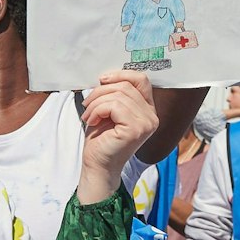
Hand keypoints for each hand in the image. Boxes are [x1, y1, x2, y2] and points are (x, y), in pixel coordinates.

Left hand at [77, 70, 157, 200]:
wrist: (97, 165)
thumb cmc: (101, 139)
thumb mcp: (109, 109)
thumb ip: (115, 93)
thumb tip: (108, 76)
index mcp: (147, 110)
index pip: (142, 80)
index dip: (121, 74)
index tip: (102, 80)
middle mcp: (151, 116)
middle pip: (126, 86)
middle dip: (101, 92)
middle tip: (87, 105)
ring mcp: (146, 123)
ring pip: (118, 95)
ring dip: (96, 103)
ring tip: (89, 115)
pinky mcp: (135, 129)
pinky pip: (114, 106)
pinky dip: (97, 110)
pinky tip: (92, 120)